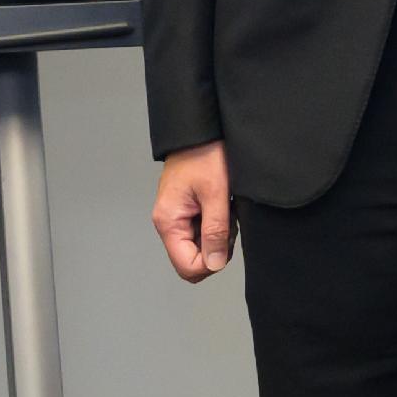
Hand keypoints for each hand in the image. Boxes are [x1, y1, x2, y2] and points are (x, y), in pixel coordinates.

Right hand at [153, 141, 235, 280]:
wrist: (200, 130)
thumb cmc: (205, 154)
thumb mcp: (216, 193)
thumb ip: (215, 231)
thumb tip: (215, 263)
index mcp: (168, 221)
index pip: (187, 266)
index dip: (211, 263)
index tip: (226, 240)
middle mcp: (168, 222)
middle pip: (191, 260)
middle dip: (215, 250)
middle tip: (228, 224)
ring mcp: (176, 217)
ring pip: (198, 246)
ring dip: (217, 236)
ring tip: (226, 210)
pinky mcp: (186, 210)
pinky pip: (201, 231)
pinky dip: (216, 225)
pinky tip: (223, 207)